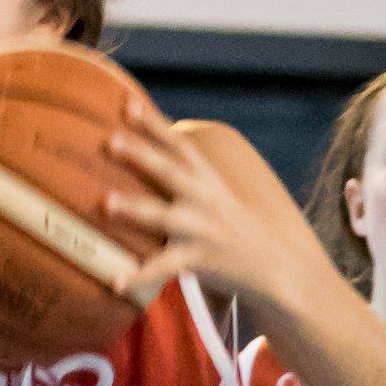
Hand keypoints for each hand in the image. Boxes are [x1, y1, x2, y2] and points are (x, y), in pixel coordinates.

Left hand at [102, 104, 306, 305]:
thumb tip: (156, 150)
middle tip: (109, 139)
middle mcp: (205, 200)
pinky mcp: (201, 260)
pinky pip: (164, 268)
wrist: (280, 267)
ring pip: (164, 216)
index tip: (128, 104)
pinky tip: (113, 281)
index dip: (155, 124)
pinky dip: (137, 276)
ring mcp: (203, 229)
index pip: (179, 145)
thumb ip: (187, 176)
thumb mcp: (217, 195)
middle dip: (140, 153)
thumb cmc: (237, 229)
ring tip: (105, 202)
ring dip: (134, 208)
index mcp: (208, 182)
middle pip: (169, 171)